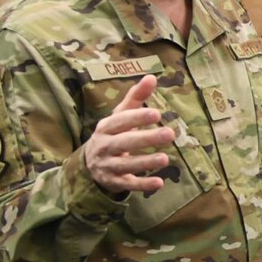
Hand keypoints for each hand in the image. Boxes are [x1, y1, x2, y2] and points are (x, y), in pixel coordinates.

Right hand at [84, 75, 174, 194]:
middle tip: (170, 134)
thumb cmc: (113, 133)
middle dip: (146, 139)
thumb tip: (152, 76)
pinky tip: (160, 183)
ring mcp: (108, 165)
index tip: (157, 114)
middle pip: (124, 142)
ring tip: (165, 159)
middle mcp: (104, 146)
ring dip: (145, 162)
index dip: (137, 118)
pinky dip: (143, 185)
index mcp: (106, 127)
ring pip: (126, 164)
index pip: (120, 121)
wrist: (91, 163)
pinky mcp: (115, 182)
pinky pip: (128, 184)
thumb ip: (136, 97)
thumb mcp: (120, 115)